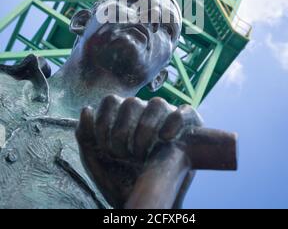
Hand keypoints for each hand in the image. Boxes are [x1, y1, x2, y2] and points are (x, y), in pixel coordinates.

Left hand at [76, 95, 202, 207]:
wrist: (141, 200)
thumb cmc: (119, 180)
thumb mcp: (96, 160)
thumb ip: (85, 135)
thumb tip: (87, 109)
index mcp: (122, 116)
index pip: (110, 101)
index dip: (104, 123)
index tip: (106, 150)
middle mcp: (144, 112)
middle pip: (131, 102)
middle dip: (122, 133)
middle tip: (124, 156)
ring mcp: (166, 118)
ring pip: (157, 103)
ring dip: (145, 129)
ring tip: (142, 154)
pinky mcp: (188, 127)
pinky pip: (185, 111)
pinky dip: (175, 121)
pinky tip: (165, 138)